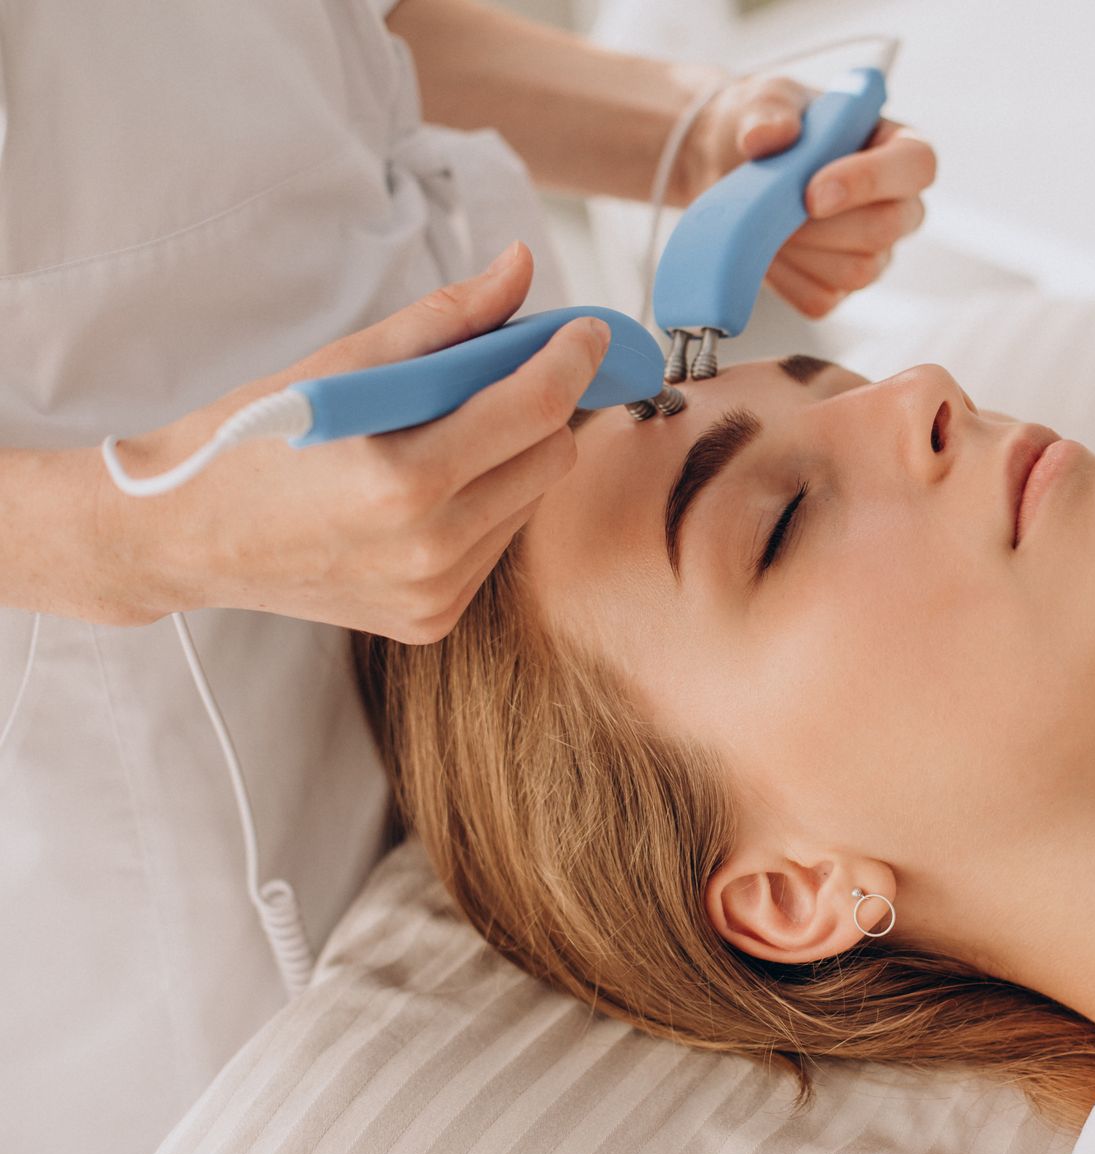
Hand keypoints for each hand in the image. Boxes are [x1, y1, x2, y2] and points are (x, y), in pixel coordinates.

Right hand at [100, 243, 603, 643]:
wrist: (182, 535)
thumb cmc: (252, 437)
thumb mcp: (342, 363)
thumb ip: (446, 318)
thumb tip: (521, 267)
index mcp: (403, 478)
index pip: (535, 407)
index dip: (573, 358)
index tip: (587, 331)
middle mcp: (428, 548)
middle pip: (551, 456)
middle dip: (541, 408)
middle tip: (511, 375)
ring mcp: (433, 592)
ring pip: (531, 502)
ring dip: (512, 459)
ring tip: (448, 436)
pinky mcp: (431, 619)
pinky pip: (497, 545)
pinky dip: (484, 506)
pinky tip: (429, 491)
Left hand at [683, 74, 936, 317]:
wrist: (726, 166)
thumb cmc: (763, 125)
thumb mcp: (763, 99)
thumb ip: (768, 111)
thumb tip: (766, 137)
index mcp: (895, 146)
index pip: (916, 165)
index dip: (870, 180)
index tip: (812, 191)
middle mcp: (898, 204)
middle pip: (887, 227)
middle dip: (822, 223)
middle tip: (773, 206)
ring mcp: (874, 252)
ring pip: (856, 270)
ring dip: (801, 249)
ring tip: (766, 220)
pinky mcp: (839, 287)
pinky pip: (820, 298)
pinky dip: (784, 278)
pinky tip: (766, 248)